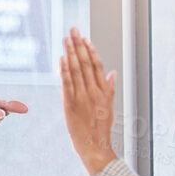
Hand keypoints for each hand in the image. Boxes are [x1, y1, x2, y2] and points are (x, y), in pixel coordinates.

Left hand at [60, 28, 118, 175]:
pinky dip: (64, 70)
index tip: (86, 38)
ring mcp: (82, 97)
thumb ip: (109, 88)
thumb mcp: (109, 106)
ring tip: (66, 39)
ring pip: (76, 70)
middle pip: (85, 63)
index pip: (97, 66)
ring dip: (70, 53)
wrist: (93, 144)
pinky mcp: (70, 104)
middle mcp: (93, 92)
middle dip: (78, 45)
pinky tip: (61, 58)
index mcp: (103, 91)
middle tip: (73, 30)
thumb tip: (112, 73)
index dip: (91, 50)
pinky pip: (67, 84)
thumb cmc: (101, 127)